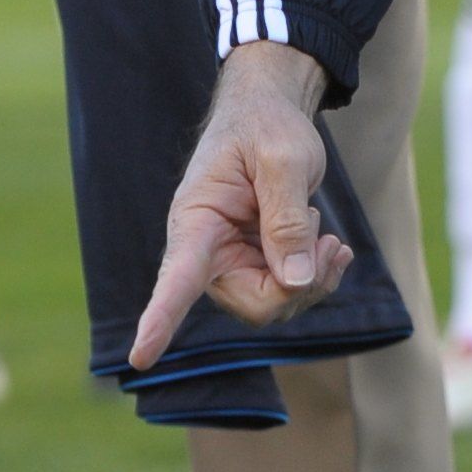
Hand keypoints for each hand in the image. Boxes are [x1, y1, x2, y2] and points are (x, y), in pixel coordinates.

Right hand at [130, 43, 346, 365]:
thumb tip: (295, 282)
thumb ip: (287, 219)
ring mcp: (231, 264)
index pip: (176, 278)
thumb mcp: (283, 160)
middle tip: (328, 241)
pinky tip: (331, 248)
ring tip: (325, 232)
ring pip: (276, 305)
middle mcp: (206, 253)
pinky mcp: (255, 267)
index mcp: (195, 222)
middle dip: (299, 284)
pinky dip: (318, 277)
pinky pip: (289, 295)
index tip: (141, 356)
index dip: (160, 319)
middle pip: (255, 304)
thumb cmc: (267, 128)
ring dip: (314, 278)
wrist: (269, 115)